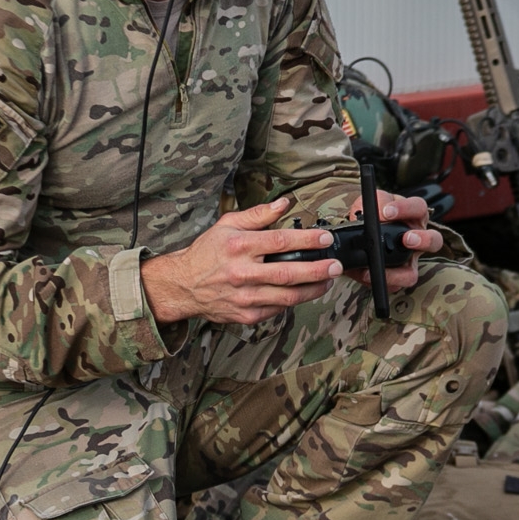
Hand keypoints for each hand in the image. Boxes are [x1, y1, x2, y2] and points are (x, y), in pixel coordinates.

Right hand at [141, 196, 340, 325]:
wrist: (183, 286)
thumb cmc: (206, 253)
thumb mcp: (227, 225)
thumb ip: (258, 215)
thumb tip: (283, 204)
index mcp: (239, 246)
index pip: (280, 242)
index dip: (308, 240)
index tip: (326, 238)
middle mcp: (243, 273)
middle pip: (288, 273)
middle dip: (317, 270)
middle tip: (336, 266)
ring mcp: (245, 297)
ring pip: (287, 296)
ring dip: (312, 290)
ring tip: (327, 281)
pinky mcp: (246, 315)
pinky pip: (277, 309)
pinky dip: (293, 301)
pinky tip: (304, 292)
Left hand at [351, 190, 443, 291]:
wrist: (360, 236)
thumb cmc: (376, 216)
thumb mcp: (376, 203)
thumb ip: (378, 202)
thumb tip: (379, 211)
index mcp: (414, 217)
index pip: (419, 208)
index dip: (406, 208)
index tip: (387, 212)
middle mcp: (417, 241)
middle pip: (434, 241)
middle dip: (422, 240)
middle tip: (406, 239)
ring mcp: (408, 262)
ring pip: (414, 273)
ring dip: (401, 272)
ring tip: (382, 266)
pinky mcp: (395, 278)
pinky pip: (392, 286)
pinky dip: (380, 282)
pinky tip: (365, 274)